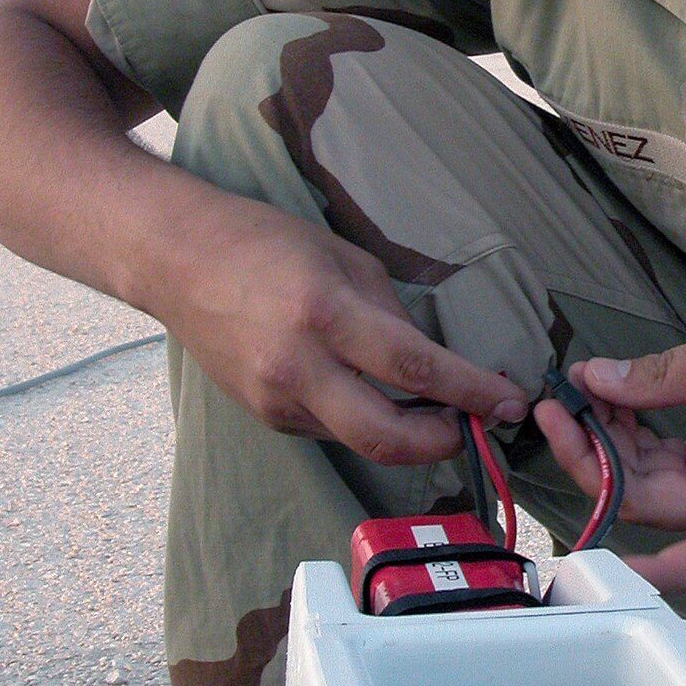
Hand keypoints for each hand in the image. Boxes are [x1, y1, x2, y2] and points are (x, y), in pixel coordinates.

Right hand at [156, 191, 527, 462]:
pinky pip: (330, 430)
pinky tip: (375, 395)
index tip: (509, 403)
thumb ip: (390, 314)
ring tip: (434, 409)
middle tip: (472, 426)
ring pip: (358, 440)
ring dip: (405, 434)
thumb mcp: (343, 258)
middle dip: (442, 443)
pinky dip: (364, 420)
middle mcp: (297, 366)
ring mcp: (275, 399)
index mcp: (324, 313)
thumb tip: (431, 361)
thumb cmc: (265, 243)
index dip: (470, 392)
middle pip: (385, 437)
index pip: (413, 366)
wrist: (176, 261)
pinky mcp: (264, 415)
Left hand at [533, 297, 685, 590]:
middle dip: (598, 462)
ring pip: (659, 487)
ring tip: (583, 391)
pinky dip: (640, 436)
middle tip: (559, 407)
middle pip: (656, 508)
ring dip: (615, 446)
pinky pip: (675, 466)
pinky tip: (616, 396)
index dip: (654, 573)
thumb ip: (665, 374)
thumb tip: (596, 380)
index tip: (601, 562)